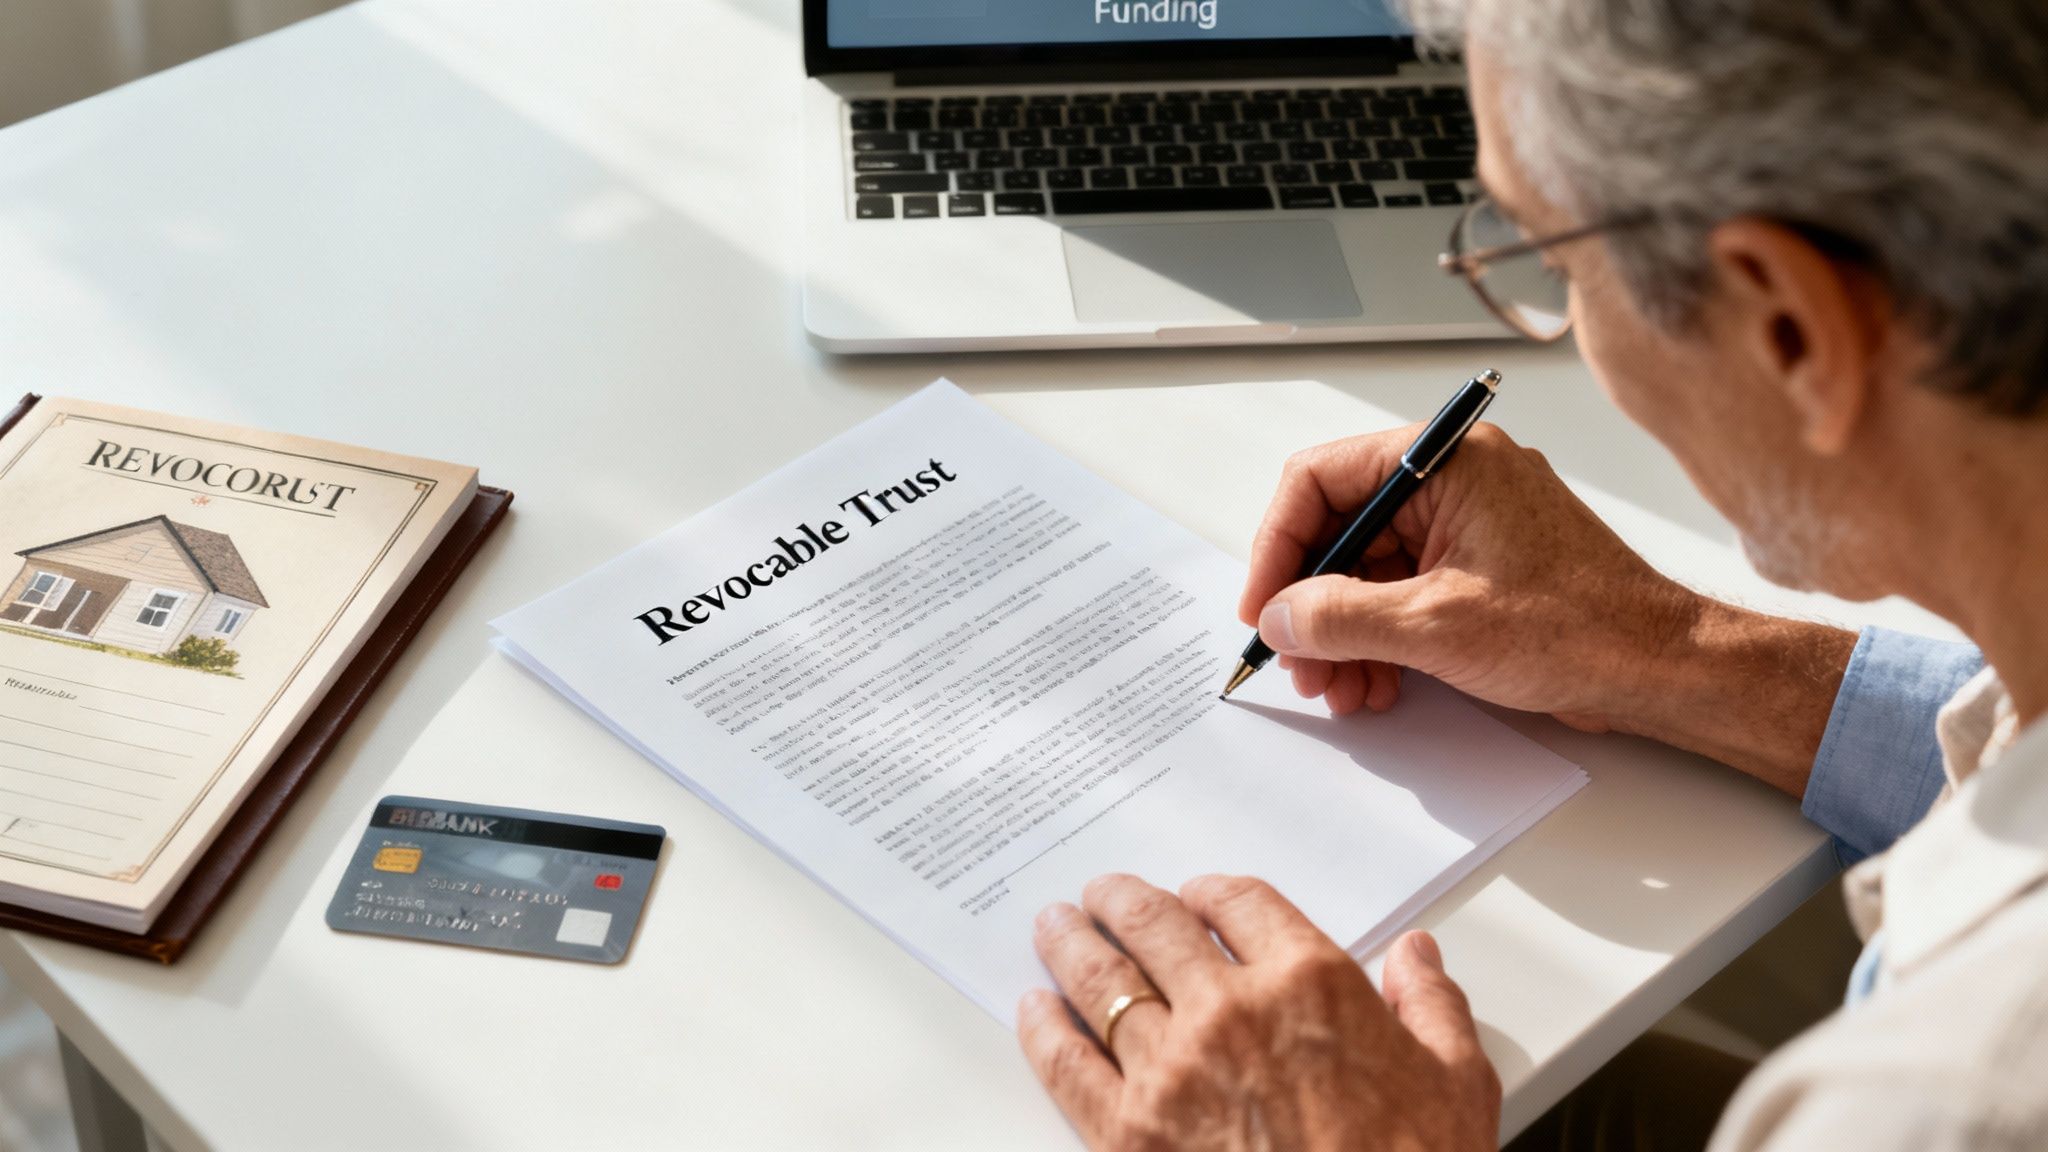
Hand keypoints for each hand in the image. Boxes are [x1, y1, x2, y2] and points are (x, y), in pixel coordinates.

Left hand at [1019, 874, 1498, 1151]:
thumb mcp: (1458, 1082)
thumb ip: (1433, 1005)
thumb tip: (1417, 956)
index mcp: (1311, 983)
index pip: (1240, 903)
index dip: (1210, 893)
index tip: (1195, 896)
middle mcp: (1232, 1010)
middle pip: (1155, 927)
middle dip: (1122, 902)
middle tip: (1103, 895)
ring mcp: (1172, 1070)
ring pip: (1102, 981)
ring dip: (1072, 944)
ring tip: (1055, 926)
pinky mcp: (1129, 1132)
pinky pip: (1069, 1064)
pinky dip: (1045, 1029)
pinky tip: (1035, 1010)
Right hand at [1236, 423, 1857, 794]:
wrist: (1661, 669)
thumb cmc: (1582, 628)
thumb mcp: (1435, 626)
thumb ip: (1339, 617)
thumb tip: (1279, 618)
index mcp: (1446, 461)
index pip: (1320, 480)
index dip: (1278, 548)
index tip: (1262, 608)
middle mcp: (1454, 480)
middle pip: (1341, 530)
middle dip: (1311, 605)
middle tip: (1299, 663)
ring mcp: (1468, 524)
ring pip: (1368, 571)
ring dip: (1342, 633)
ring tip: (1341, 688)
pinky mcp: (1479, 568)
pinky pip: (1403, 593)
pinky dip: (1380, 639)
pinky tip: (1376, 684)